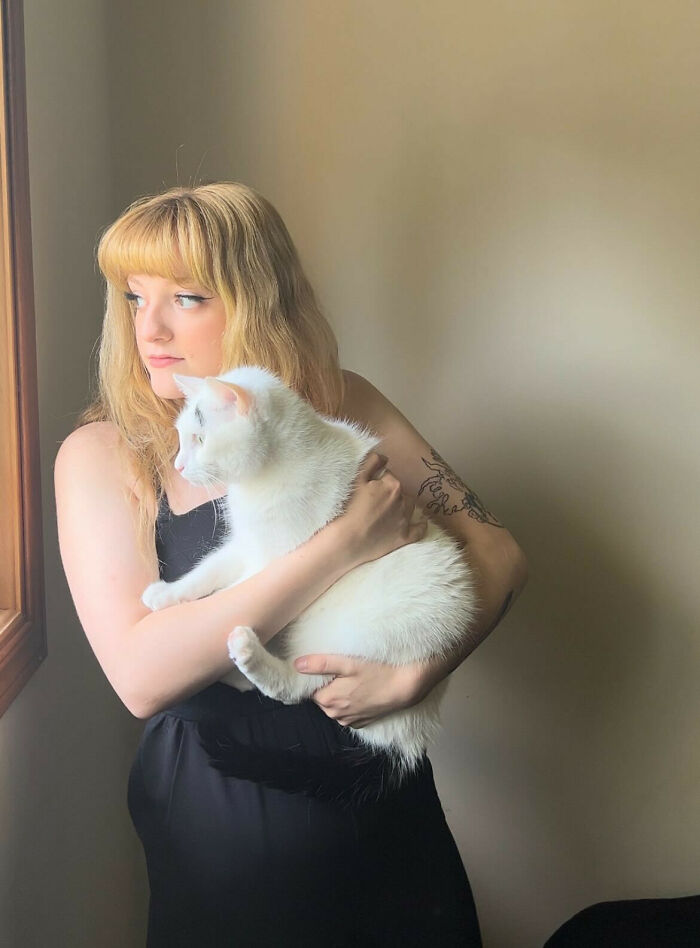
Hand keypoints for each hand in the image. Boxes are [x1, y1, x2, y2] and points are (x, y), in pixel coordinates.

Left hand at [294, 653, 432, 727]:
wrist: (405, 687)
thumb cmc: (377, 672)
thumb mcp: (348, 663)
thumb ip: (321, 664)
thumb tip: (297, 665)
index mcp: (328, 700)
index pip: (310, 689)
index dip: (317, 677)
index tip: (329, 667)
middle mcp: (336, 715)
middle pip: (322, 697)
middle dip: (328, 685)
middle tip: (344, 670)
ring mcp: (349, 721)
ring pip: (335, 705)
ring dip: (340, 693)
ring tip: (355, 679)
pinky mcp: (361, 722)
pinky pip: (348, 711)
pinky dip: (351, 702)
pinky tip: (362, 690)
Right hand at [336, 451, 427, 568]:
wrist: (347, 540)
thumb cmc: (348, 509)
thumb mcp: (355, 479)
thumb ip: (371, 462)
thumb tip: (383, 456)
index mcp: (393, 485)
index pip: (388, 476)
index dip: (377, 481)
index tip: (368, 488)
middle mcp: (403, 501)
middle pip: (400, 491)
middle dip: (390, 493)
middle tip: (373, 501)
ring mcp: (405, 520)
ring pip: (410, 507)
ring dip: (402, 506)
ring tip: (387, 511)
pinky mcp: (404, 537)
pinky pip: (419, 530)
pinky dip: (420, 526)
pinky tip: (419, 524)